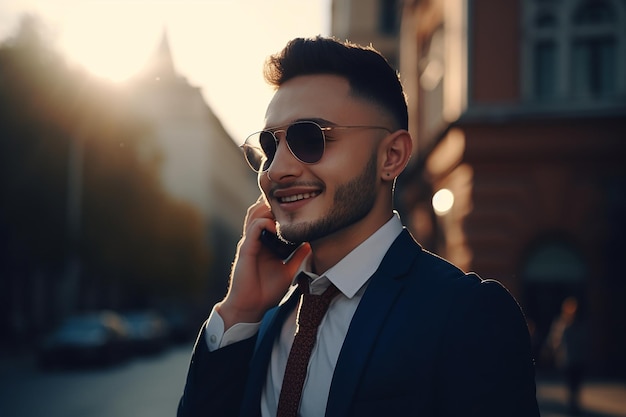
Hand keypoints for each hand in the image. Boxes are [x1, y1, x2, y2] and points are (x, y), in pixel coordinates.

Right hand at [217, 196, 309, 329]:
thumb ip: (298, 256)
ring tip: (284, 216)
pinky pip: (255, 227)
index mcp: (264, 242)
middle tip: (292, 207)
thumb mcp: (289, 270)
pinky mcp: (246, 248)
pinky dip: (266, 223)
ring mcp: (249, 242)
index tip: (297, 208)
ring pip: (256, 212)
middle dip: (275, 203)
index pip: (270, 216)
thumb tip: (312, 243)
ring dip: (270, 210)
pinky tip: (278, 229)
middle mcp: (255, 239)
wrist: (251, 307)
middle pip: (261, 208)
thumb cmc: (267, 291)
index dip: (281, 209)